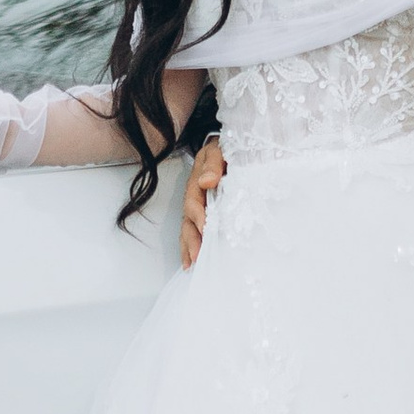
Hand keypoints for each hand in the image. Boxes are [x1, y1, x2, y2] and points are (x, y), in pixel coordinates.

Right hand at [180, 135, 225, 265]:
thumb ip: (213, 163)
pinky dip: (192, 246)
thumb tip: (207, 181)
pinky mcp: (203, 213)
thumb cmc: (222, 150)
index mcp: (197, 182)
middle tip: (196, 257)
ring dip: (189, 247)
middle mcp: (194, 196)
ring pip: (188, 229)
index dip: (199, 216)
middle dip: (191, 240)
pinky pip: (194, 230)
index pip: (194, 202)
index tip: (206, 229)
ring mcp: (197, 206)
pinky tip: (193, 262)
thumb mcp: (218, 150)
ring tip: (190, 265)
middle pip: (188, 221)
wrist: (224, 147)